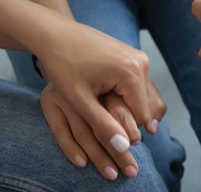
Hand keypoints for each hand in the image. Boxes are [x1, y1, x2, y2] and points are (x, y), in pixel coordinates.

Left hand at [35, 20, 165, 178]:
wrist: (54, 33)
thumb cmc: (62, 65)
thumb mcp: (80, 100)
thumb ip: (104, 125)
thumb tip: (124, 148)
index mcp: (132, 73)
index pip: (141, 117)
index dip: (125, 132)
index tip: (105, 136)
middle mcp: (141, 62)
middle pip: (146, 107)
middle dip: (129, 122)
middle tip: (103, 125)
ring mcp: (139, 57)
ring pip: (143, 97)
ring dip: (128, 110)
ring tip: (105, 114)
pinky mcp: (133, 56)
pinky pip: (138, 86)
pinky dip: (127, 98)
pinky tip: (108, 102)